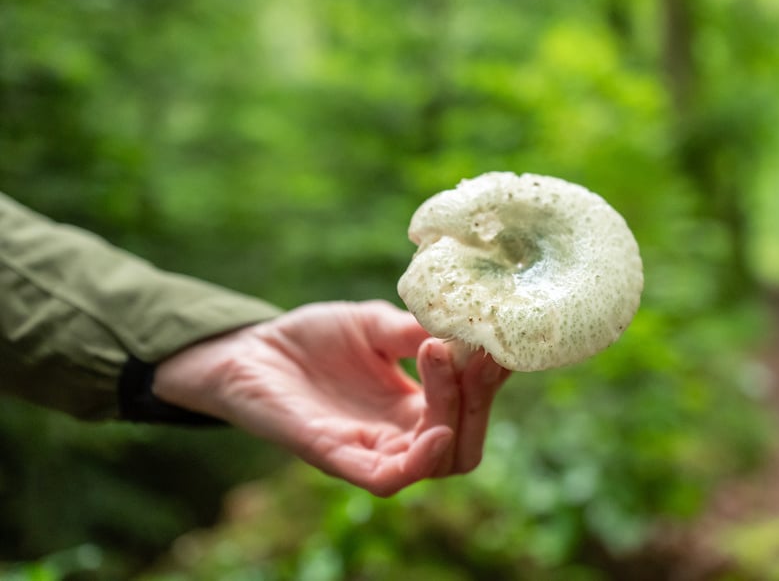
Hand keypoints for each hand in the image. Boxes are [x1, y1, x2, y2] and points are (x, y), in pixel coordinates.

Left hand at [152, 300, 509, 495]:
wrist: (250, 347)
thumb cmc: (314, 339)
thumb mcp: (376, 325)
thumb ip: (417, 331)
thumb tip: (469, 325)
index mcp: (415, 406)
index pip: (472, 410)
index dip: (492, 382)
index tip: (502, 341)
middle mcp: (399, 435)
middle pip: (465, 447)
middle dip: (481, 402)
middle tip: (478, 354)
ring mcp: (369, 449)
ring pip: (437, 463)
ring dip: (454, 418)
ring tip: (444, 360)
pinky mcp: (334, 456)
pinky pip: (387, 478)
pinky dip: (419, 462)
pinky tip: (436, 429)